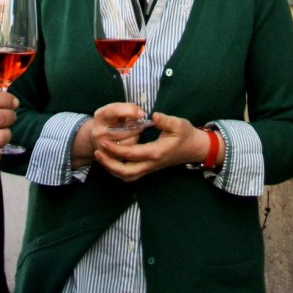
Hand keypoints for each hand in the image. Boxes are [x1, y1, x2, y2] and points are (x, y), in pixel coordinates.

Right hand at [72, 103, 149, 168]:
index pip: (116, 111)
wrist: (97, 137)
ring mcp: (102, 146)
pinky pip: (129, 152)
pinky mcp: (109, 158)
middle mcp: (98, 132)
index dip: (131, 111)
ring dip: (136, 136)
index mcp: (100, 116)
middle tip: (139, 124)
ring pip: (130, 141)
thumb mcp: (117, 110)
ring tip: (133, 133)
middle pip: (126, 129)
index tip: (142, 114)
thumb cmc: (112, 121)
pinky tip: (130, 142)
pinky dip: (133, 146)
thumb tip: (141, 114)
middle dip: (137, 126)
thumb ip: (128, 108)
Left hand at [93, 111, 221, 181]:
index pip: (131, 154)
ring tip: (101, 157)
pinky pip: (131, 175)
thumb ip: (166, 121)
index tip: (103, 142)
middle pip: (126, 171)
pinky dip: (118, 171)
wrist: (194, 148)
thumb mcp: (179, 124)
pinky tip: (111, 161)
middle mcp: (151, 164)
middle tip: (97, 152)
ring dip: (112, 169)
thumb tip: (153, 116)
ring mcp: (150, 168)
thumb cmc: (186, 134)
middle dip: (109, 164)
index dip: (115, 149)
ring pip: (127, 176)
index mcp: (156, 152)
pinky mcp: (149, 168)